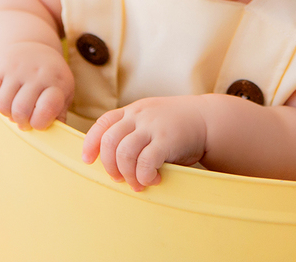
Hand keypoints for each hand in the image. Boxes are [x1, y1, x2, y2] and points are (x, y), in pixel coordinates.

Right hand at [0, 42, 73, 130]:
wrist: (34, 47)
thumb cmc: (50, 78)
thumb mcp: (63, 93)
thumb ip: (59, 115)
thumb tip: (58, 138)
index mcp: (56, 82)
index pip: (46, 109)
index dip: (40, 123)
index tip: (39, 121)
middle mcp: (36, 73)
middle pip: (20, 110)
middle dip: (21, 122)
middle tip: (25, 118)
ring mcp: (16, 68)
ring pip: (2, 105)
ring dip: (7, 113)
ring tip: (14, 108)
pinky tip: (3, 98)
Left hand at [82, 97, 206, 190]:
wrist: (209, 119)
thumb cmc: (176, 127)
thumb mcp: (150, 122)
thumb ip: (133, 135)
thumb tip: (112, 165)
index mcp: (132, 111)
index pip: (103, 123)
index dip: (90, 143)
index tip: (87, 160)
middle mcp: (139, 116)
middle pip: (109, 141)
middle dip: (109, 166)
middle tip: (119, 179)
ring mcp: (153, 126)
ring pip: (124, 152)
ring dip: (127, 174)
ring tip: (138, 184)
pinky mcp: (167, 139)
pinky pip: (146, 160)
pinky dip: (144, 175)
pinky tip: (152, 179)